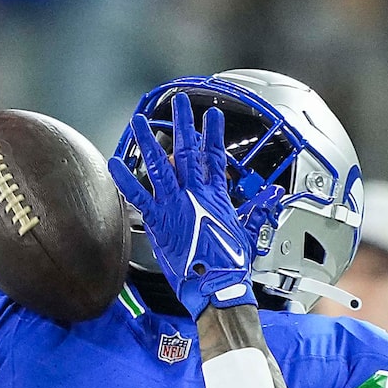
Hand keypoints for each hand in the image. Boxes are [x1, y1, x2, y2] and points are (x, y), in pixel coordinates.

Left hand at [108, 94, 256, 317]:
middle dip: (182, 124)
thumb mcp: (248, 230)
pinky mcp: (158, 220)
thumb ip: (256, 208)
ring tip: (140, 122)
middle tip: (178, 103)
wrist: (217, 284)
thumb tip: (272, 196)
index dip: (212, 134)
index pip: (214, 156)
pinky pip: (138, 194)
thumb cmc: (230, 263)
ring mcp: (174, 204)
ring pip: (159, 165)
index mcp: (216, 194)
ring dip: (149, 141)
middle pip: (186, 151)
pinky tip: (116, 163)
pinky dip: (126, 178)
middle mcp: (194, 193)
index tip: (210, 116)